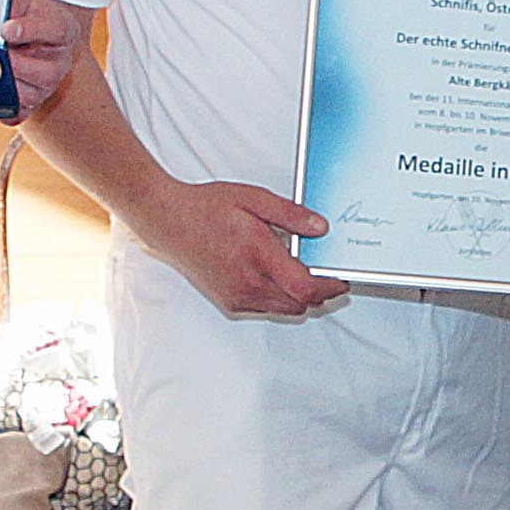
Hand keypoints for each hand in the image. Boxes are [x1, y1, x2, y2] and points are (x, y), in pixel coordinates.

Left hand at [2, 0, 81, 115]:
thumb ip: (9, 6)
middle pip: (47, 73)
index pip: (57, 30)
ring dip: (3, 84)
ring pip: (29, 95)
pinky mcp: (29, 106)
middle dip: (13, 64)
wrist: (22, 42)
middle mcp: (61, 63)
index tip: (6, 30)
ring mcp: (47, 88)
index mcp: (64, 31)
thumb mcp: (20, 5)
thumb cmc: (21, 20)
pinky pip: (15, 113)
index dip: (31, 30)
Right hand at [133, 178, 350, 317]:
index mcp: (258, 257)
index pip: (307, 288)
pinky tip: (274, 274)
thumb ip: (290, 215)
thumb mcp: (254, 199)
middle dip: (319, 293)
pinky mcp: (229, 302)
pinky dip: (278, 297)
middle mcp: (249, 284)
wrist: (167, 221)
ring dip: (298, 297)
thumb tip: (319, 228)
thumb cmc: (206, 209)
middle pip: (300, 305)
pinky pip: (265, 308)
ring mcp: (237, 297)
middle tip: (326, 274)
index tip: (341, 278)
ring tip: (299, 270)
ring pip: (284, 310)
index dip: (331, 287)